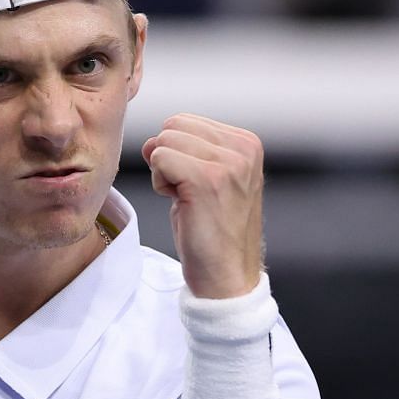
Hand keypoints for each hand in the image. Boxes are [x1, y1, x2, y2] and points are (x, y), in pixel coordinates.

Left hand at [142, 114, 265, 298]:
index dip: (177, 153)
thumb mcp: (211, 180)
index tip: (196, 186)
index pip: (186, 121)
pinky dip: (160, 184)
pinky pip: (159, 159)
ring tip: (187, 200)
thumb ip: (189, 151)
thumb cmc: (214, 232)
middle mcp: (242, 148)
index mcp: (247, 143)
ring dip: (163, 173)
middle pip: (173, 127)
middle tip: (189, 194)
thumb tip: (151, 140)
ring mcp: (227, 163)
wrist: (227, 277)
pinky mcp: (206, 179)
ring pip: (163, 142)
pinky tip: (181, 205)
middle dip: (168, 159)